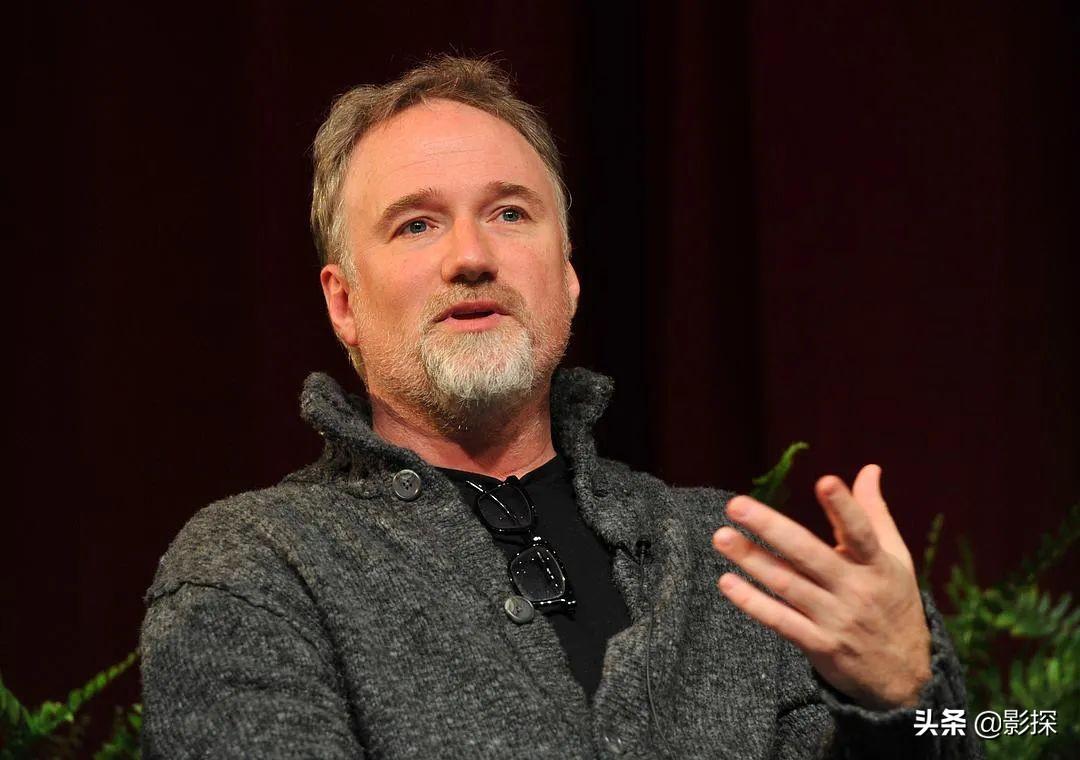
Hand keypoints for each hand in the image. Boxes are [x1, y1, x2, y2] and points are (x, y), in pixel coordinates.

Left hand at [711, 464, 931, 709]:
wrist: (905, 680)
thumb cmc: (894, 605)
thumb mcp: (896, 560)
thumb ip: (874, 513)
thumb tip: (869, 468)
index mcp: (878, 565)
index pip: (861, 533)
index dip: (844, 508)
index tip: (825, 481)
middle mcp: (856, 590)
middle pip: (809, 555)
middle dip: (772, 528)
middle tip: (736, 505)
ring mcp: (836, 620)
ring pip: (788, 585)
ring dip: (752, 561)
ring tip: (721, 537)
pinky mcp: (819, 646)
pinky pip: (780, 621)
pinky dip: (753, 603)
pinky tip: (727, 582)